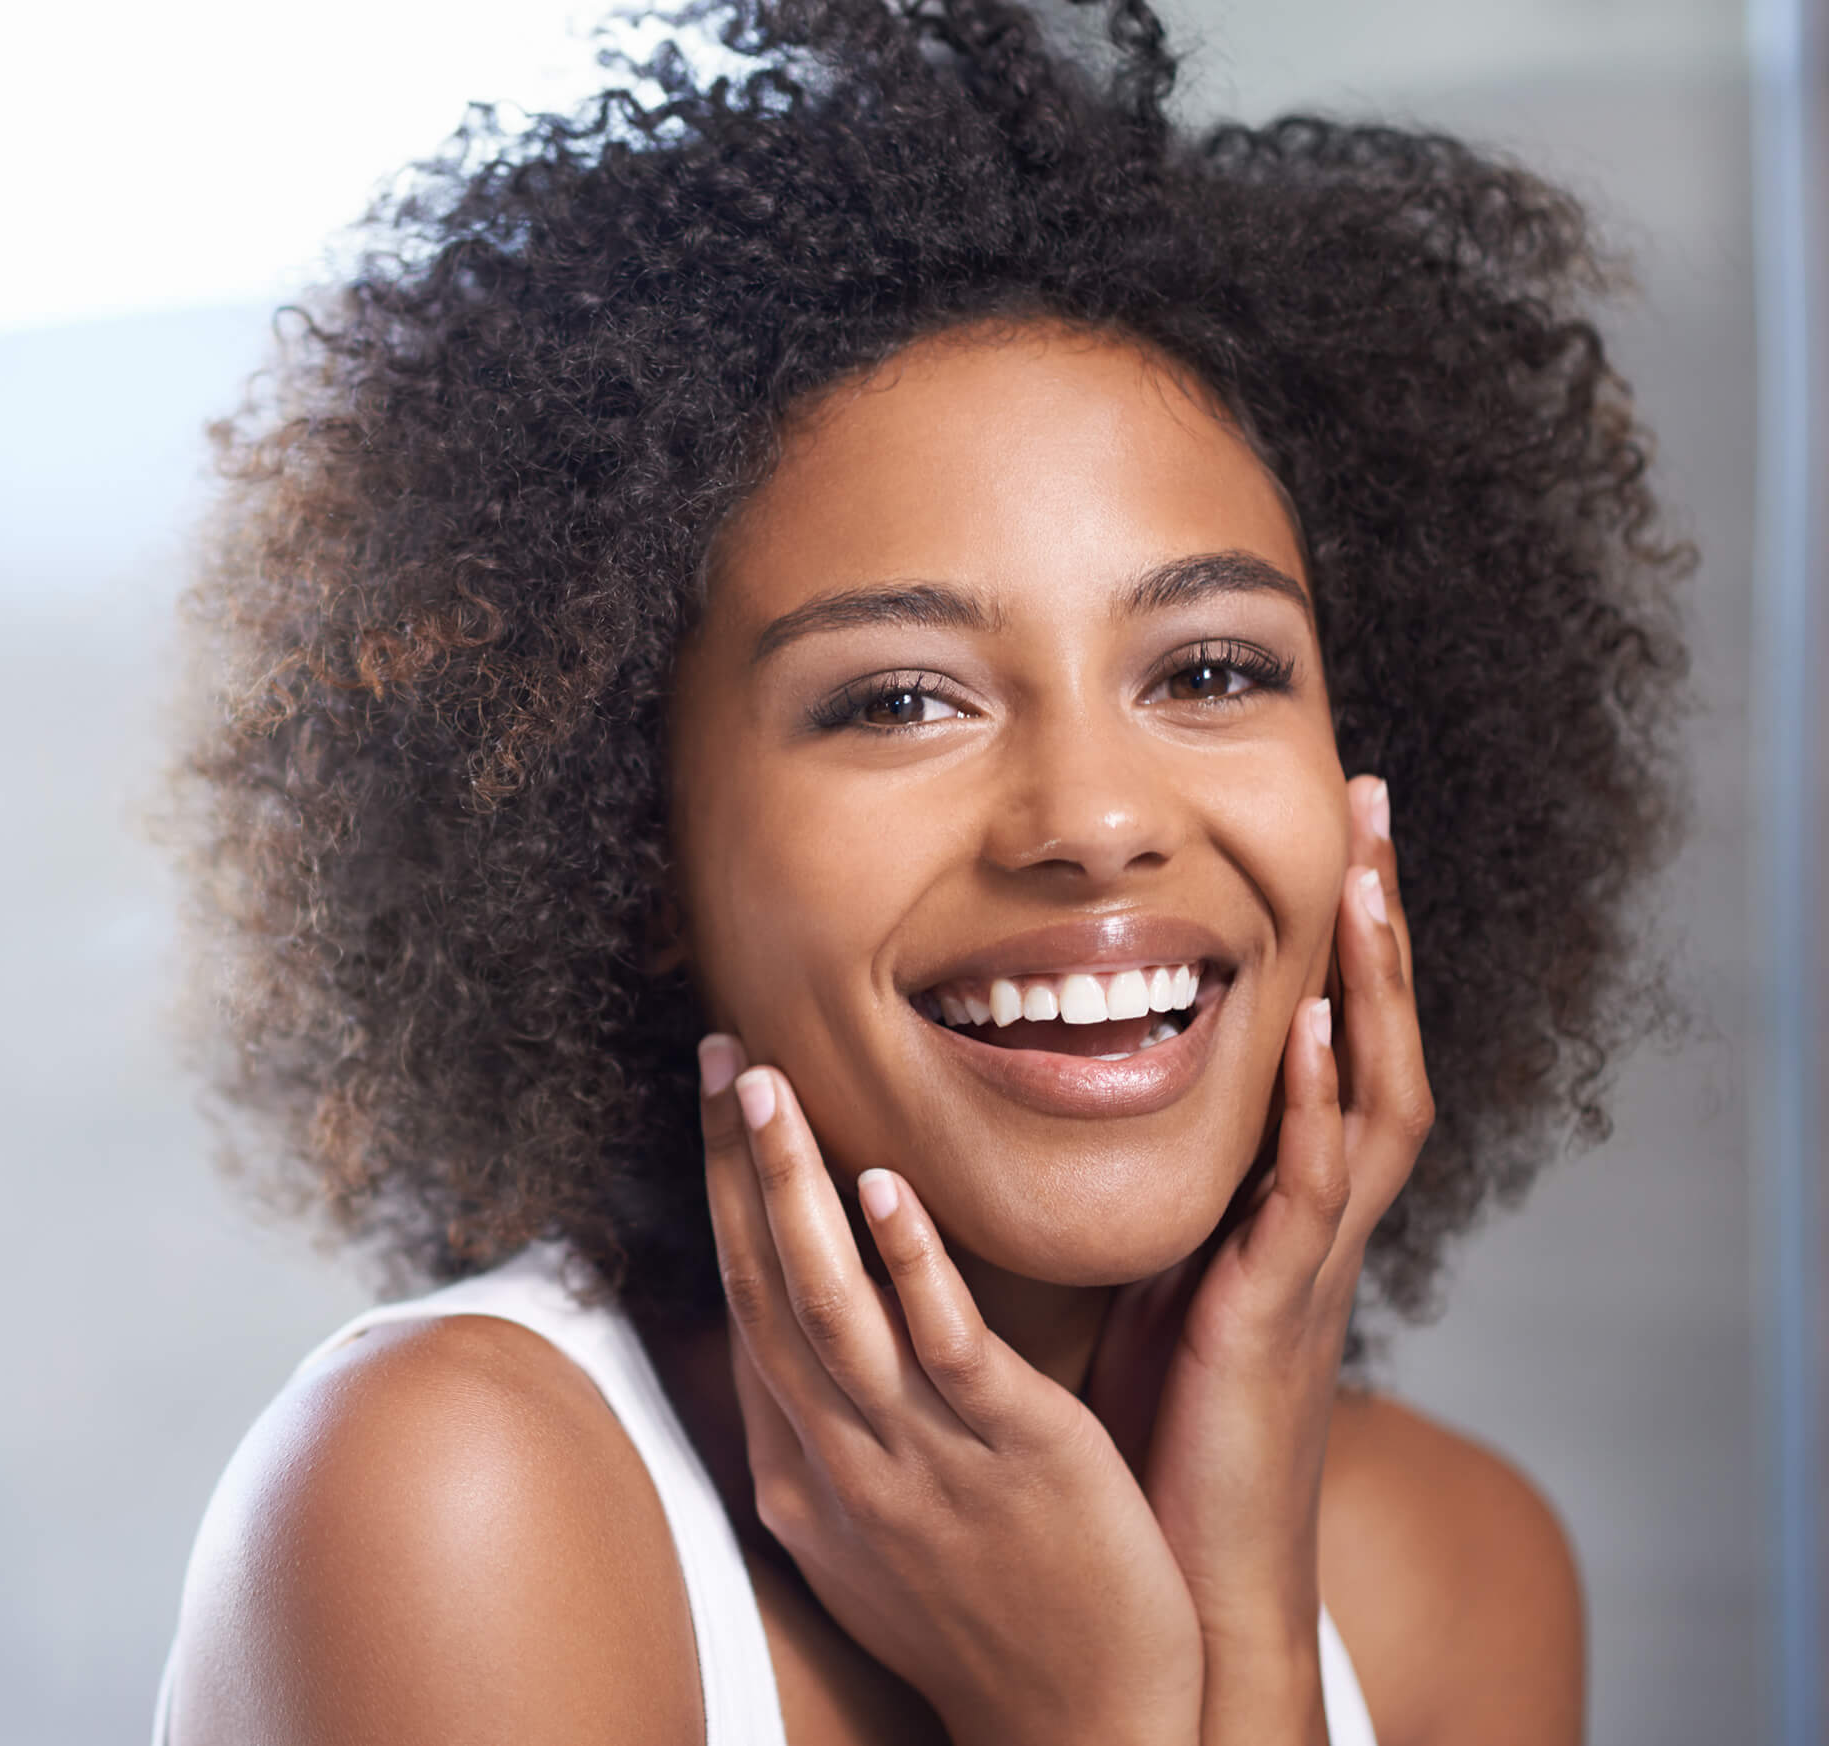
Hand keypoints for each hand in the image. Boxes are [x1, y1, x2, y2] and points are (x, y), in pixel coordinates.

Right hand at [699, 1038, 1203, 1745]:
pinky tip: (886, 1185)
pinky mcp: (1015, 1453)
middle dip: (737, 1165)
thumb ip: (820, 1436)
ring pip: (830, 1306)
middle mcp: (842, 1457)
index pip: (746, 1304)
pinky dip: (909, 1265)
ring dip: (791, 1190)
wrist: (1079, 1726)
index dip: (725, 1195)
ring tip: (766, 1087)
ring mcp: (921, 1455)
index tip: (719, 1100)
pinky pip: (947, 1348)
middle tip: (720, 1051)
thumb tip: (779, 1355)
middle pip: (766, 1287)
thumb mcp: (864, 1538)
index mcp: (806, 1469)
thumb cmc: (979, 1618)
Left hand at [1087, 774, 1432, 1740]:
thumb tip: (1068, 1079)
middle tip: (1370, 802)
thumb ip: (1143, 1177)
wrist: (1179, 1563)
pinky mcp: (1277, 1308)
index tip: (1324, 832)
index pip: (1327, 1040)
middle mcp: (1311, 1213)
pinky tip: (1321, 1029)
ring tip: (1366, 876)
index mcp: (1276, 1197)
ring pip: (1373, 1098)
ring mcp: (1307, 1258)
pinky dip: (1325, 1108)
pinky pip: (1315, 1193)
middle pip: (1374, 1040)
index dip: (1334, 939)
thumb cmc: (1155, 1413)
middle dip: (1376, 925)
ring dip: (1375, 986)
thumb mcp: (1146, 1263)